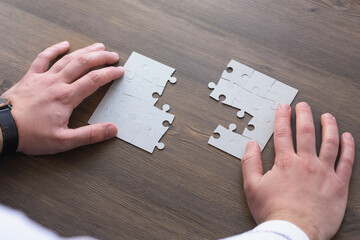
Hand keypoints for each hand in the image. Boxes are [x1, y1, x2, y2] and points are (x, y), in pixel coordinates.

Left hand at [1, 41, 123, 154]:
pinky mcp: (31, 77)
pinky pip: (43, 58)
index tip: (119, 71)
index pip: (94, 80)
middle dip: (101, 58)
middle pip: (84, 64)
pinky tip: (64, 45)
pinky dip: (55, 49)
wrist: (2, 128)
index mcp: (67, 97)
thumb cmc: (30, 135)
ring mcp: (43, 78)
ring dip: (85, 51)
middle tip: (113, 55)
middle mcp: (57, 83)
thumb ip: (90, 134)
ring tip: (98, 47)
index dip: (110, 74)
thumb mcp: (64, 141)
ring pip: (68, 58)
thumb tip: (111, 129)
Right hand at [241, 102, 354, 239]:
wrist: (294, 231)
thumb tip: (251, 145)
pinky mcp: (338, 184)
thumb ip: (250, 163)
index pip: (283, 133)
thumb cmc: (274, 211)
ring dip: (328, 126)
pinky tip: (347, 137)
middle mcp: (306, 163)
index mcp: (286, 163)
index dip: (283, 117)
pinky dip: (348, 147)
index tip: (284, 107)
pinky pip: (346, 161)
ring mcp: (324, 172)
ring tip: (327, 117)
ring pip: (329, 142)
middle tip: (304, 106)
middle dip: (304, 115)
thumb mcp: (252, 187)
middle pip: (306, 132)